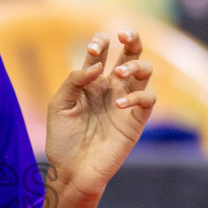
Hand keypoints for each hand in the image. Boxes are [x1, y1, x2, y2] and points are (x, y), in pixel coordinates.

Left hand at [44, 30, 155, 201]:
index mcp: (91, 81)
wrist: (72, 171)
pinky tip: (118, 105)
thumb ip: (74, 81)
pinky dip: (137, 96)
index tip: (93, 49)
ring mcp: (125, 102)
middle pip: (130, 54)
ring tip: (120, 74)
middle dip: (132, 38)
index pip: (102, 51)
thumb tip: (97, 66)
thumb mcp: (59, 105)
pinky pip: (148, 99)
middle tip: (124, 35)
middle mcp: (111, 87)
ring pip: (145, 71)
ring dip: (135, 65)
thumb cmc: (62, 139)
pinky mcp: (136, 121)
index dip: (101, 42)